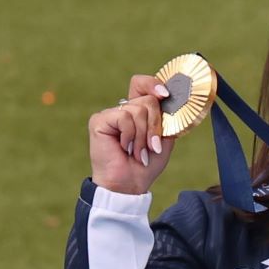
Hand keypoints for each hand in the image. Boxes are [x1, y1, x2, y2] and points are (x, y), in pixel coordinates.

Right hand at [87, 75, 177, 193]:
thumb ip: (166, 117)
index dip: (154, 84)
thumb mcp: (164, 138)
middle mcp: (123, 110)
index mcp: (138, 112)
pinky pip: (124, 117)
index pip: (142, 84)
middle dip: (155, 126)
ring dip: (143, 136)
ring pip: (138, 110)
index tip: (165, 95)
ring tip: (137, 152)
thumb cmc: (146, 164)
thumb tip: (168, 99)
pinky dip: (130, 135)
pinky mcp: (100, 120)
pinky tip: (124, 147)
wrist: (129, 184)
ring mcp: (110, 114)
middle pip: (147, 99)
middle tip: (151, 146)